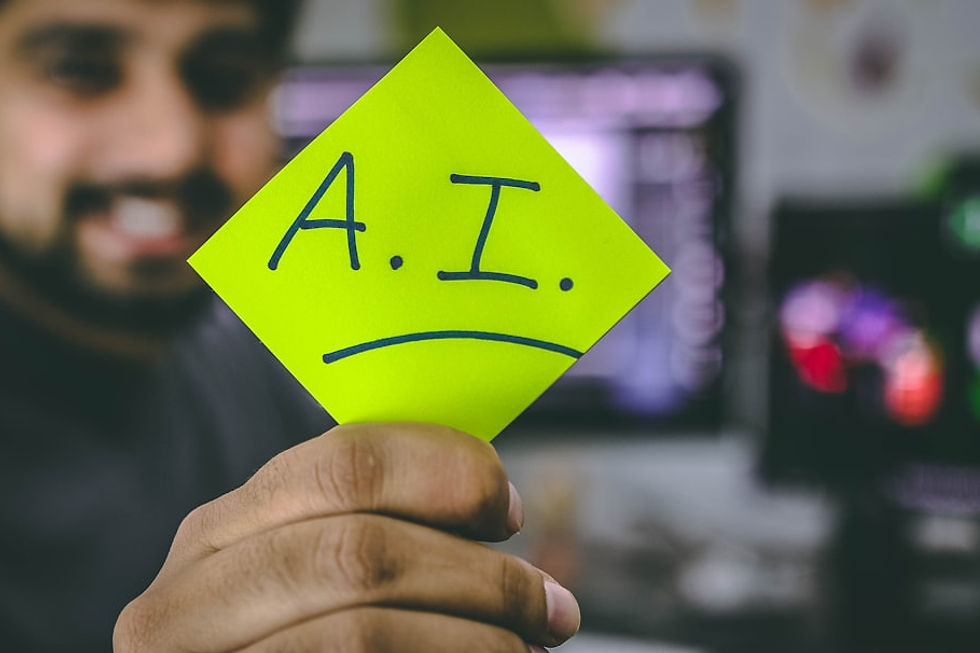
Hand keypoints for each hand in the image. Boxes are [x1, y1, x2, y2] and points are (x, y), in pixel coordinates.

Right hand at [113, 422, 579, 651]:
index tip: (506, 508)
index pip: (342, 463)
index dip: (444, 473)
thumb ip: (361, 529)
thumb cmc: (295, 640)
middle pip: (358, 551)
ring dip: (475, 637)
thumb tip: (490, 499)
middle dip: (478, 575)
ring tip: (526, 646)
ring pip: (362, 631)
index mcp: (217, 536)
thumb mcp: (302, 581)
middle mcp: (185, 601)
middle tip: (550, 604)